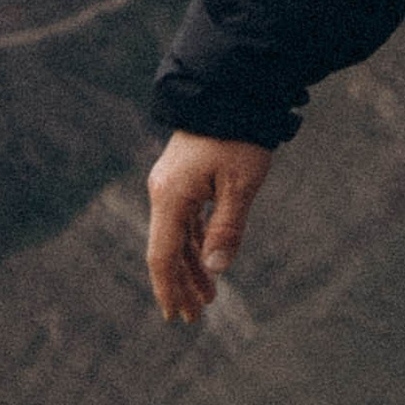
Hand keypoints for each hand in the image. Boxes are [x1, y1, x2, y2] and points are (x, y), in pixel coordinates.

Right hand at [145, 133, 274, 321]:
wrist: (231, 89)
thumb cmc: (239, 136)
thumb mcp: (241, 184)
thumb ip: (227, 228)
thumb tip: (216, 270)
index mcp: (170, 197)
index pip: (163, 256)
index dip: (169, 288)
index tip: (176, 316)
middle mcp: (163, 192)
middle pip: (167, 250)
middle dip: (181, 284)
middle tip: (196, 316)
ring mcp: (172, 184)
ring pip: (177, 236)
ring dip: (191, 266)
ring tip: (209, 295)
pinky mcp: (183, 177)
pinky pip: (185, 220)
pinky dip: (196, 243)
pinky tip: (208, 260)